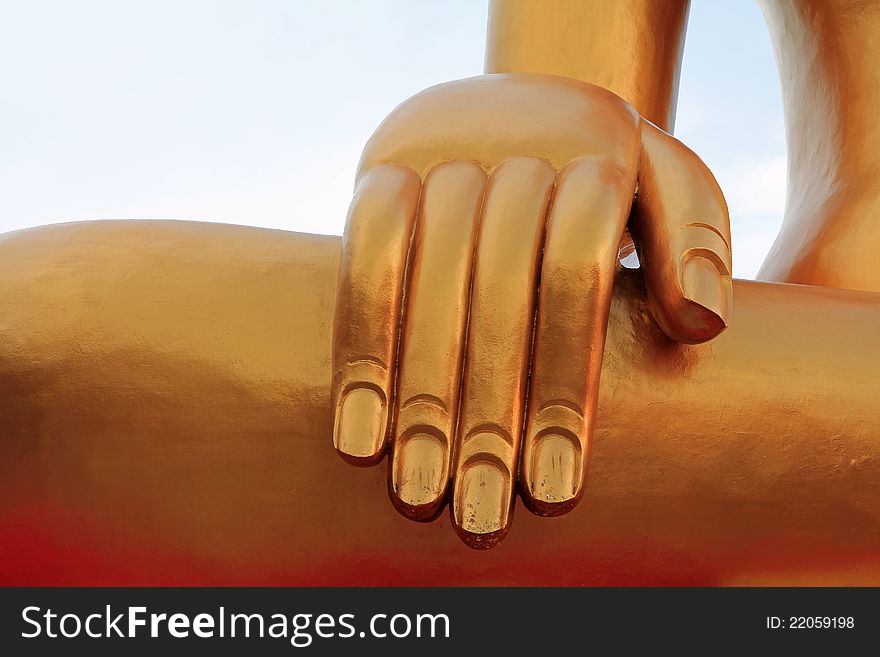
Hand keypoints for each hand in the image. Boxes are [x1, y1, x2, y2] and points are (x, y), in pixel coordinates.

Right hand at [331, 74, 731, 547]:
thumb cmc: (612, 170)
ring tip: (417, 499)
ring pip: (424, 283)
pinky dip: (361, 346)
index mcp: (596, 146)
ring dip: (417, 397)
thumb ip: (694, 239)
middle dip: (484, 413)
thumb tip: (699, 321)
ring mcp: (441, 150)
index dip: (561, 387)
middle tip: (479, 519)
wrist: (533, 102)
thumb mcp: (671, 183)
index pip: (574, 276)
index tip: (553, 491)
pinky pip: (362, 255)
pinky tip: (358, 435)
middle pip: (497, 291)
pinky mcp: (381, 166)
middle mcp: (514, 145)